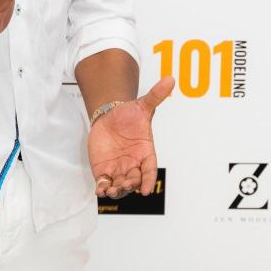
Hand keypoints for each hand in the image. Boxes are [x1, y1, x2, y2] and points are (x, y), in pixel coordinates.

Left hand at [89, 76, 174, 198]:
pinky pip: (104, 183)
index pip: (150, 170)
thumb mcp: (142, 105)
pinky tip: (100, 190)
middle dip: (130, 185)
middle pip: (135, 181)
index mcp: (146, 153)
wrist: (110, 117)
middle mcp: (133, 164)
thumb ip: (155, 95)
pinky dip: (102, 188)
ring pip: (120, 186)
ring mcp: (119, 169)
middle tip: (125, 185)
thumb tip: (170, 79)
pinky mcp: (104, 171)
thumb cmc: (129, 114)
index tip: (147, 190)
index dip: (149, 180)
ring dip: (116, 191)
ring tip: (110, 191)